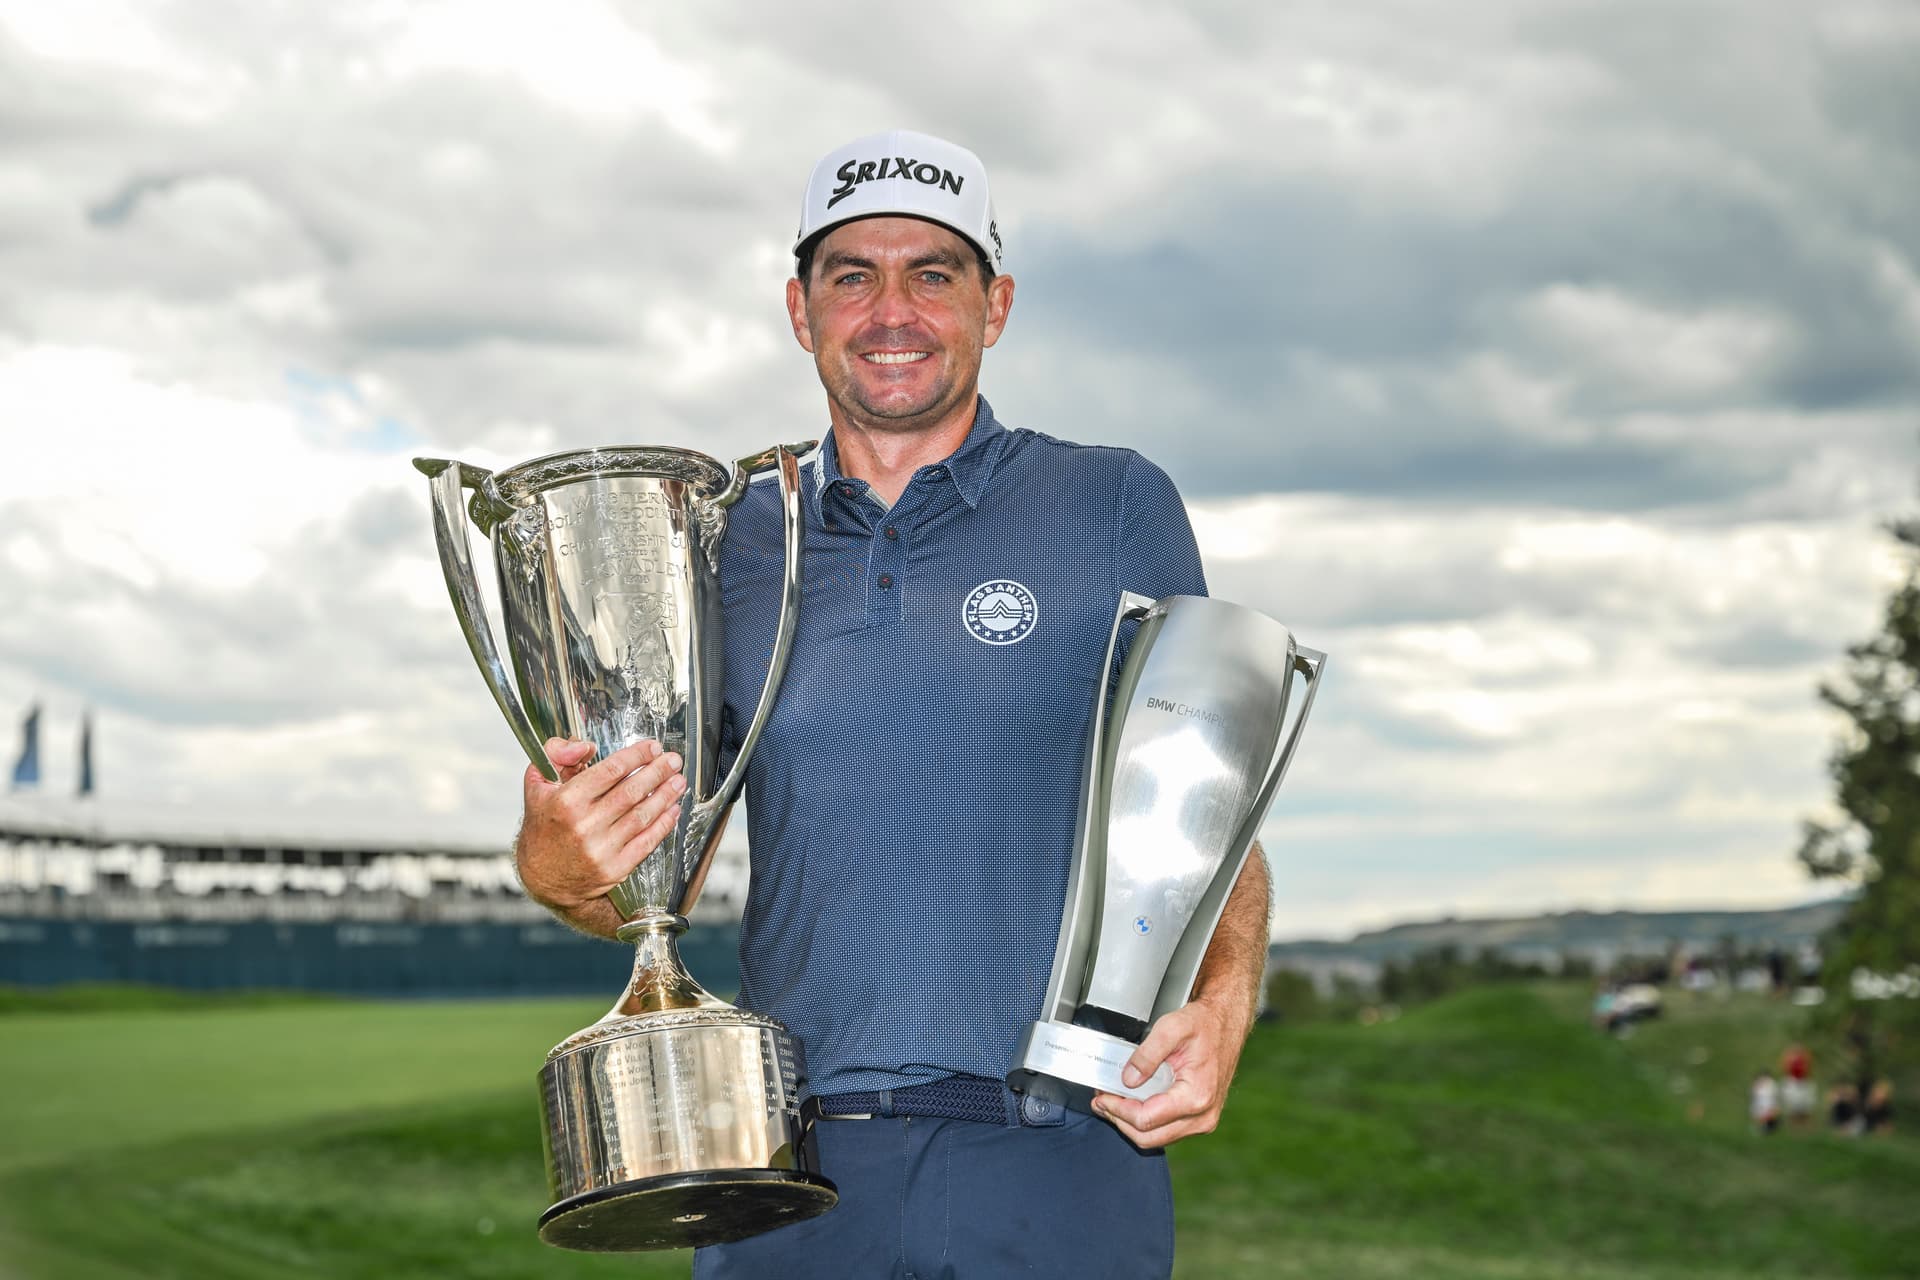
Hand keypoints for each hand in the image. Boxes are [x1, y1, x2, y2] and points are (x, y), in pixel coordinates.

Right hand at [515, 737, 685, 927]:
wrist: (543, 877)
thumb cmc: (544, 828)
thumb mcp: (538, 785)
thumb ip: (557, 755)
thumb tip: (584, 746)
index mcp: (566, 801)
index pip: (611, 770)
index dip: (637, 755)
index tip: (653, 748)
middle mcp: (584, 825)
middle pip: (632, 791)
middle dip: (658, 772)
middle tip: (673, 761)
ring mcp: (601, 849)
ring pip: (642, 815)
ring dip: (665, 795)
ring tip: (678, 781)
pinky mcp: (614, 869)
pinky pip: (646, 842)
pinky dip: (663, 824)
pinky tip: (673, 809)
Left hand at [1091, 993, 1250, 1148]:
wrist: (1226, 1024)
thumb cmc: (1204, 1025)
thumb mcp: (1172, 1028)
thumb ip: (1147, 1054)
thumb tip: (1128, 1080)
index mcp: (1196, 1096)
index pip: (1146, 1119)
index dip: (1118, 1110)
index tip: (1102, 1097)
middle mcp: (1202, 1116)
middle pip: (1148, 1136)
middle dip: (1119, 1120)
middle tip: (1101, 1101)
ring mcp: (1202, 1121)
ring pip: (1156, 1138)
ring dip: (1130, 1123)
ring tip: (1112, 1101)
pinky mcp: (1198, 1119)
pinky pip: (1166, 1130)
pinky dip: (1145, 1121)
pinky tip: (1132, 1103)